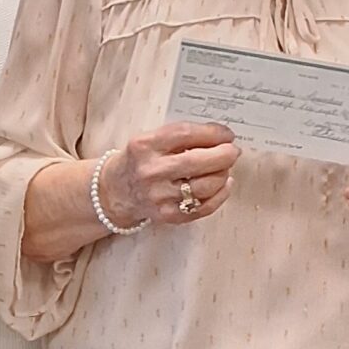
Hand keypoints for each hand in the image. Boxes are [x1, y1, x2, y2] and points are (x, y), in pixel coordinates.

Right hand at [101, 122, 240, 227]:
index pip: (186, 134)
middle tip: (233, 151)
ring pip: (205, 186)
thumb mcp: (150, 139)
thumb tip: (220, 137)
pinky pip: (202, 207)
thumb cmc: (139, 162)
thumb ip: (181, 136)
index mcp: (145, 146)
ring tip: (224, 168)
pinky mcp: (167, 215)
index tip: (227, 134)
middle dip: (224, 155)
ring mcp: (159, 196)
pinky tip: (223, 184)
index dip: (213, 133)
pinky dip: (220, 195)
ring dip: (223, 174)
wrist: (116, 191)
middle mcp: (150, 171)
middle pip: (198, 162)